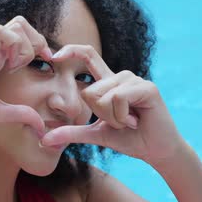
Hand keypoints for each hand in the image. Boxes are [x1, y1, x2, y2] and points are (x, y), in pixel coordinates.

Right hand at [0, 16, 51, 137]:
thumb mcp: (0, 113)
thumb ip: (21, 114)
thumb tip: (41, 126)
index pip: (23, 34)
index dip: (40, 44)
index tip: (47, 61)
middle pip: (21, 23)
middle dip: (36, 40)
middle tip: (35, 62)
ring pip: (15, 26)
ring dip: (25, 45)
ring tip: (17, 67)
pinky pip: (2, 34)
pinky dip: (14, 46)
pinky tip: (10, 67)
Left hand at [40, 45, 184, 164]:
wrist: (156, 151)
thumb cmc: (130, 140)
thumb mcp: (96, 135)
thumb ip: (72, 133)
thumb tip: (44, 140)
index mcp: (108, 83)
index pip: (87, 55)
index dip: (70, 50)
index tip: (52, 57)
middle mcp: (121, 77)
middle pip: (89, 91)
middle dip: (100, 116)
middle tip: (120, 122)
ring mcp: (134, 80)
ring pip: (103, 97)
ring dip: (112, 119)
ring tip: (129, 122)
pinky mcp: (146, 87)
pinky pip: (118, 99)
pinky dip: (122, 117)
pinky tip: (136, 121)